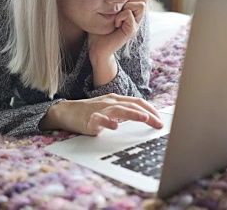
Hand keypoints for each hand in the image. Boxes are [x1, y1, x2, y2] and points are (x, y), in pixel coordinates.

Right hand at [39, 94, 163, 135]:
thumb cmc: (89, 111)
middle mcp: (109, 102)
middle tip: (159, 124)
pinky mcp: (89, 119)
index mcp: (116, 100)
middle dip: (148, 115)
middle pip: (132, 106)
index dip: (151, 109)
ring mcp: (99, 110)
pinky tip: (115, 127)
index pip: (137, 102)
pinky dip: (107, 122)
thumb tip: (143, 118)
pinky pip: (99, 119)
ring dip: (133, 114)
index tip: (160, 119)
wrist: (66, 112)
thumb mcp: (109, 109)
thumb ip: (124, 112)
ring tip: (145, 119)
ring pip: (119, 110)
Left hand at [88, 0, 147, 62]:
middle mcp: (137, 17)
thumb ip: (113, 0)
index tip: (118, 4)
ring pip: (140, 4)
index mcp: (133, 11)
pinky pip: (129, 14)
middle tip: (118, 9)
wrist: (97, 47)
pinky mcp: (131, 31)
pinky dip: (120, 16)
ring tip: (117, 15)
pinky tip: (115, 23)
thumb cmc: (99, 29)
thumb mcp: (106, 11)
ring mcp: (135, 24)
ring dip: (126, 6)